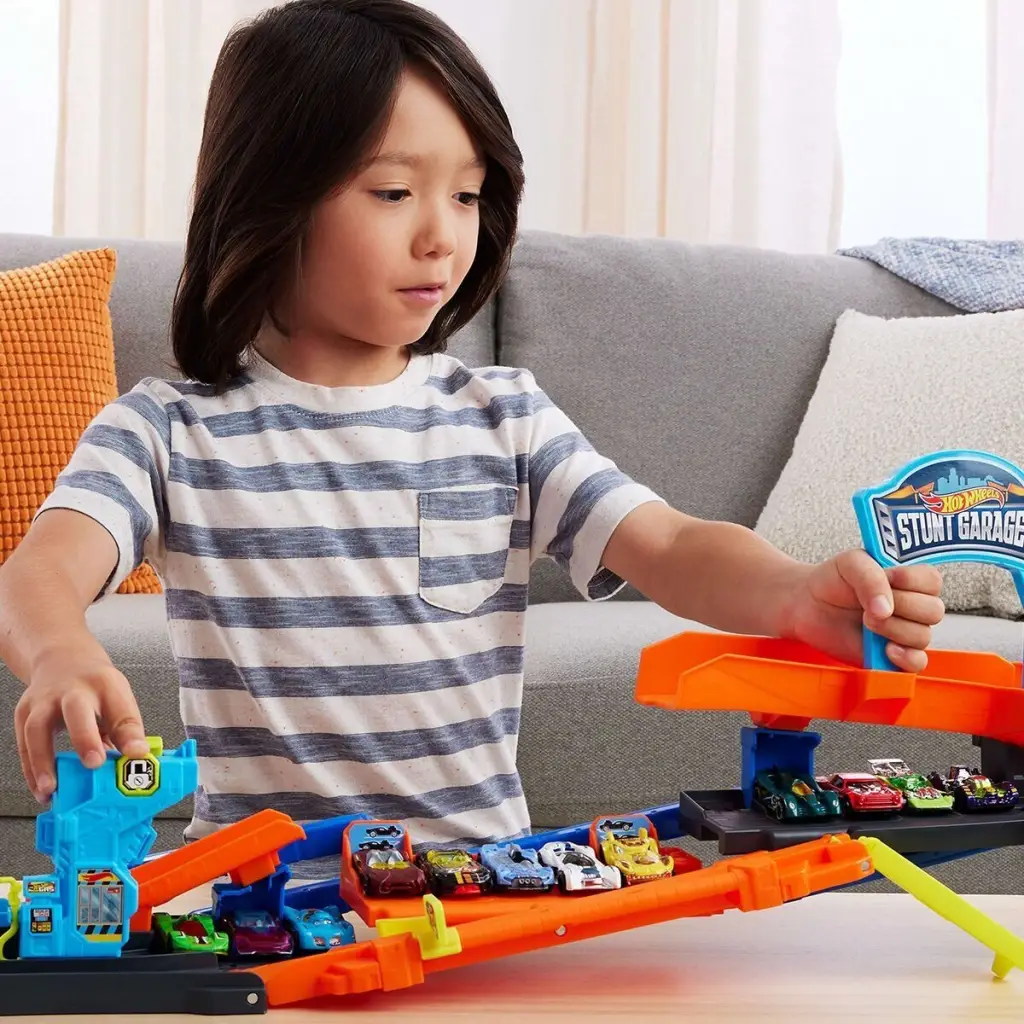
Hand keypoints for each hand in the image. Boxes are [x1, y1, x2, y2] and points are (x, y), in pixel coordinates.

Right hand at [14, 642, 149, 803]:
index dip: (129, 733)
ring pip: (37, 728)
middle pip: (76, 711)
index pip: (121, 709)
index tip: (136, 754)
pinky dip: (31, 770)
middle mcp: (72, 690)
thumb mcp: (119, 698)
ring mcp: (43, 701)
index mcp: (104, 685)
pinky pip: (23, 745)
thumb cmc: (95, 685)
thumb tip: (134, 760)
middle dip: (85, 738)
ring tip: (52, 788)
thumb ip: (125, 729)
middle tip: (93, 764)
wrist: (63, 660)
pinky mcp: (24, 713)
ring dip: (44, 762)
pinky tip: (41, 788)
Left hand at [781, 549, 943, 670]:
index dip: (911, 580)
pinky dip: (905, 658)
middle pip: (933, 611)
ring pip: (923, 636)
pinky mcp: (892, 656)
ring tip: (866, 622)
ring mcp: (903, 632)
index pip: (932, 581)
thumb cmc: (831, 580)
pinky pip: (917, 664)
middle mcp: (912, 607)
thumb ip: (871, 577)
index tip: (887, 577)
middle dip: (900, 606)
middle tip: (869, 604)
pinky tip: (885, 649)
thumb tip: (886, 609)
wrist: (806, 604)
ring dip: (893, 629)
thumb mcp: (850, 563)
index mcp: (908, 580)